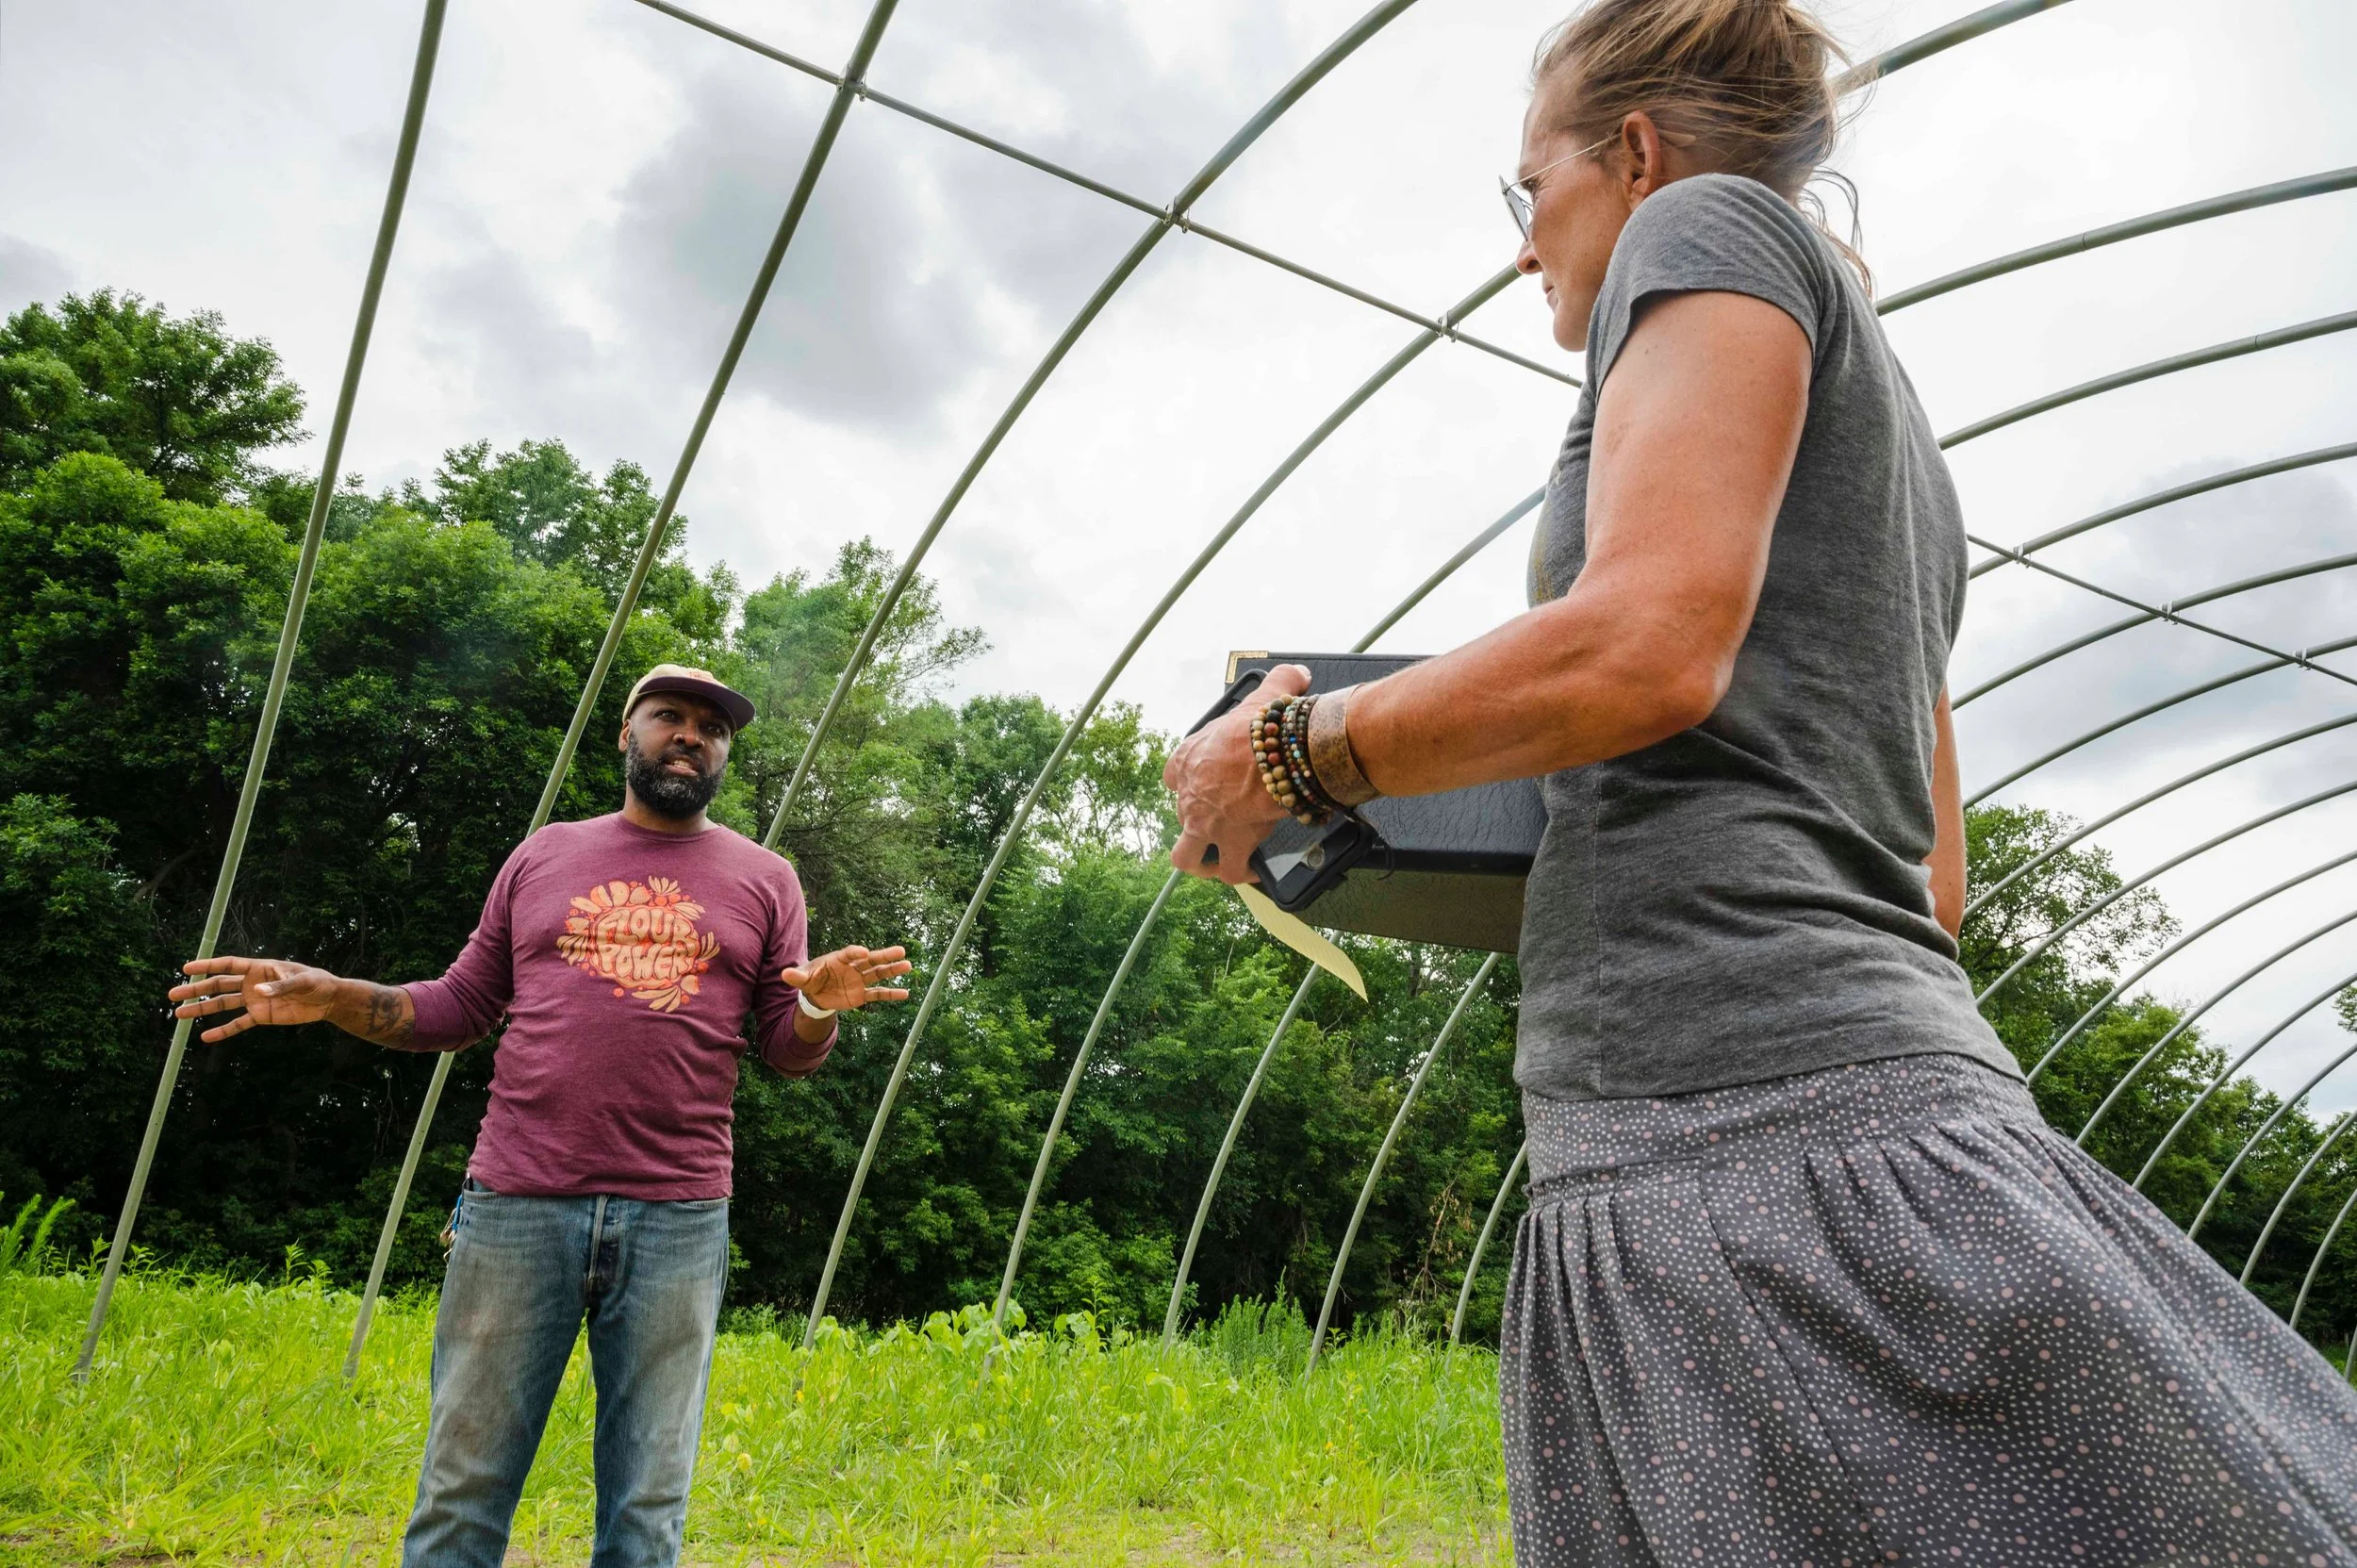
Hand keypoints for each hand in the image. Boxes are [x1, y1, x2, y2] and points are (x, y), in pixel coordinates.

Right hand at [169, 956, 340, 1042]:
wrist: (328, 1000)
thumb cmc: (317, 983)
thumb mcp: (303, 982)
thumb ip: (281, 986)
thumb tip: (257, 991)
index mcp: (260, 968)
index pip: (228, 965)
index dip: (207, 966)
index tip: (186, 968)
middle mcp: (252, 983)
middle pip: (218, 985)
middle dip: (195, 990)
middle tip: (172, 994)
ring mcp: (254, 1000)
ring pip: (222, 1004)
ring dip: (201, 1009)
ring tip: (179, 1014)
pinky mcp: (260, 1016)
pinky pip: (237, 1024)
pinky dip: (223, 1031)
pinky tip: (205, 1037)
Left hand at [783, 945, 912, 1011]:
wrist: (815, 994)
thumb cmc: (810, 979)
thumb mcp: (802, 978)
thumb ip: (797, 976)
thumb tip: (785, 974)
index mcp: (839, 959)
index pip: (849, 953)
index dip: (856, 952)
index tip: (864, 952)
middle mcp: (853, 967)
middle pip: (871, 960)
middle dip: (885, 956)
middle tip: (900, 951)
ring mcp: (859, 980)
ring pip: (878, 974)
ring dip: (892, 971)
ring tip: (908, 966)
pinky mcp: (861, 994)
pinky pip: (878, 994)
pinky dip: (891, 994)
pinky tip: (905, 993)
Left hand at [1163, 664, 1305, 884]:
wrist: (1275, 754)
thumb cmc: (1265, 726)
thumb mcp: (1265, 696)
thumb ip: (1279, 682)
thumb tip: (1296, 675)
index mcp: (1188, 759)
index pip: (1172, 775)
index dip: (1186, 783)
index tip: (1205, 785)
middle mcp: (1188, 795)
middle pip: (1181, 816)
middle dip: (1197, 823)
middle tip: (1220, 823)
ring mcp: (1204, 824)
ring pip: (1186, 856)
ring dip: (1201, 861)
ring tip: (1220, 861)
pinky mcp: (1229, 844)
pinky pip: (1230, 870)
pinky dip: (1241, 872)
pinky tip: (1254, 869)